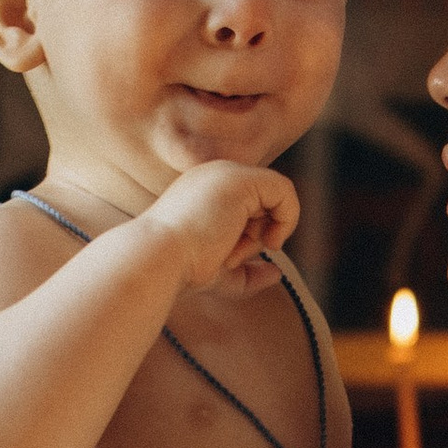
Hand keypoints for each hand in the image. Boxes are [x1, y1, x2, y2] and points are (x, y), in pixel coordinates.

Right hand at [146, 160, 299, 296]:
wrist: (160, 259)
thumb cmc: (181, 269)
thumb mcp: (221, 273)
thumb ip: (248, 272)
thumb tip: (277, 272)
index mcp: (203, 193)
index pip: (247, 208)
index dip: (251, 237)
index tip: (235, 259)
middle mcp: (213, 177)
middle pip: (263, 204)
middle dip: (258, 236)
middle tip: (233, 256)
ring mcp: (225, 174)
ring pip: (275, 198)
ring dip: (265, 233)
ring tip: (235, 250)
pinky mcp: (240, 179)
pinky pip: (285, 190)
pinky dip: (287, 220)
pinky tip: (268, 240)